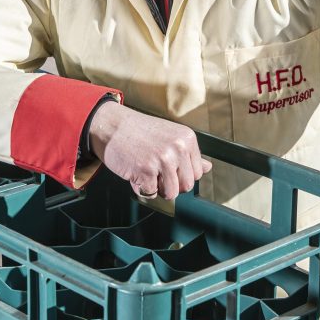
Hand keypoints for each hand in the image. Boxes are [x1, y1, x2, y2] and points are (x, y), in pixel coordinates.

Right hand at [88, 102, 211, 199]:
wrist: (112, 125)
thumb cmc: (139, 132)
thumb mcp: (170, 137)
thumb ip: (189, 154)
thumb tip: (208, 167)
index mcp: (187, 139)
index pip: (197, 173)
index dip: (181, 175)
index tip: (168, 167)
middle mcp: (178, 148)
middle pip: (187, 186)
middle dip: (170, 184)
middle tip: (155, 171)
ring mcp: (163, 159)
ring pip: (171, 193)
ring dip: (156, 188)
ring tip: (145, 171)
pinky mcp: (146, 170)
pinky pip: (151, 193)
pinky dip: (141, 187)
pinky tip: (135, 172)